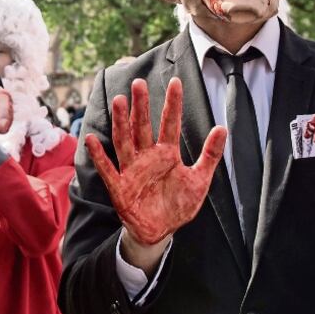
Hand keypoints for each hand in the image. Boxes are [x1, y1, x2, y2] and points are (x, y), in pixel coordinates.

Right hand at [85, 77, 226, 246]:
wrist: (160, 232)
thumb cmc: (178, 204)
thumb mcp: (199, 180)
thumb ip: (210, 155)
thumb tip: (222, 128)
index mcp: (167, 154)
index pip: (170, 124)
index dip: (173, 104)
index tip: (176, 82)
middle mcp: (147, 157)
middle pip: (142, 127)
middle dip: (141, 106)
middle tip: (139, 83)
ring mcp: (132, 170)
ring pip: (124, 141)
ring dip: (122, 122)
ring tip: (120, 101)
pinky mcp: (119, 187)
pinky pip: (108, 169)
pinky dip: (99, 156)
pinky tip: (92, 139)